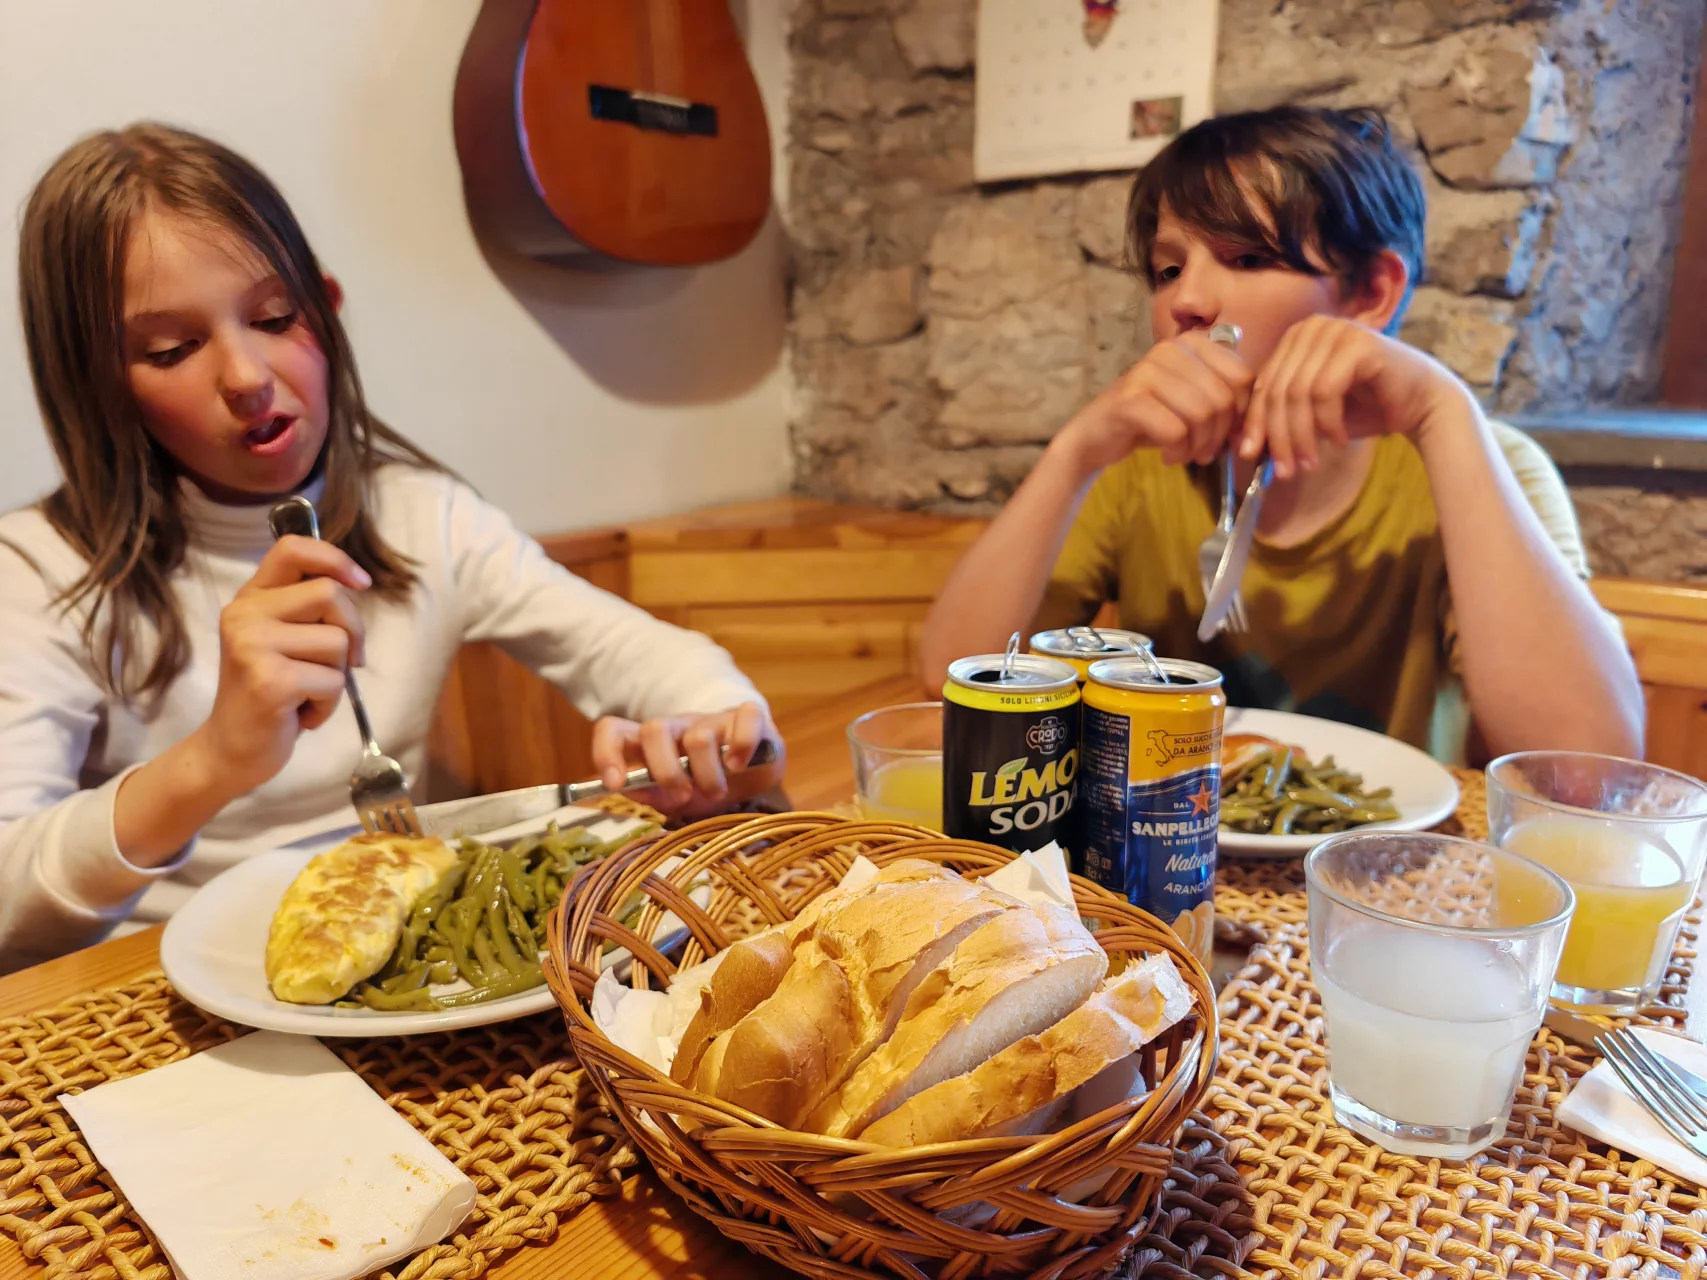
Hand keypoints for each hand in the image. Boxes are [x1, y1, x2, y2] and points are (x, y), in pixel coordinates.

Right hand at [198, 536, 369, 796]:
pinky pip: (334, 681)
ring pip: (338, 641)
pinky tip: (300, 714)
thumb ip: (306, 608)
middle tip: (341, 663)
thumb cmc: (270, 694)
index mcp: (250, 598)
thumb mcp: (282, 639)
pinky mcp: (270, 681)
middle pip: (330, 594)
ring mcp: (253, 646)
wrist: (231, 750)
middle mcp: (245, 614)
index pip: (292, 548)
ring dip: (337, 676)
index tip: (361, 582)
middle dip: (352, 631)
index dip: (335, 558)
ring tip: (306, 692)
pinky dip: (328, 705)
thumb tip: (356, 581)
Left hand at [591, 701, 782, 817]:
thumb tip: (626, 787)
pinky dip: (742, 744)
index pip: (614, 730)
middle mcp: (679, 726)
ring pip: (699, 737)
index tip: (615, 784)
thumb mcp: (675, 797)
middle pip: (655, 729)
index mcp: (653, 744)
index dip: (607, 753)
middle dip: (666, 771)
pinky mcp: (747, 717)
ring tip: (717, 792)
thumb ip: (651, 794)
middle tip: (683, 796)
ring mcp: (713, 720)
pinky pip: (745, 718)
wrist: (755, 775)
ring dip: (707, 774)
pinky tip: (740, 765)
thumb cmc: (708, 784)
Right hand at [1057, 330, 1254, 474]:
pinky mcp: (1130, 399)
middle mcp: (1170, 349)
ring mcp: (1147, 371)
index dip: (1242, 414)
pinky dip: (1177, 452)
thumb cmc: (1152, 419)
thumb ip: (1226, 398)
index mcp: (1192, 343)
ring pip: (1201, 414)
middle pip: (1222, 398)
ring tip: (1186, 455)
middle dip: (1219, 435)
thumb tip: (1259, 420)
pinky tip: (1168, 457)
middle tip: (1205, 453)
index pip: (1242, 377)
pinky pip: (1175, 430)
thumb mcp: (1193, 401)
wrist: (1096, 435)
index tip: (1227, 437)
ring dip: (1199, 446)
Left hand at [1238, 316, 1467, 479]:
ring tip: (1311, 462)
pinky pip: (1325, 391)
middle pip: (1277, 390)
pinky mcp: (1359, 343)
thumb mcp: (1312, 415)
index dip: (1255, 423)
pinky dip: (1328, 423)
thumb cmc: (1365, 409)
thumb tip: (1243, 447)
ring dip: (1303, 436)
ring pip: (1298, 393)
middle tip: (1287, 470)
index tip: (1251, 457)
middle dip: (1279, 436)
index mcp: (1295, 338)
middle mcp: (1312, 327)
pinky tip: (1340, 440)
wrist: (1421, 404)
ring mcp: (1336, 331)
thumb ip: (1280, 419)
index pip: (1263, 384)